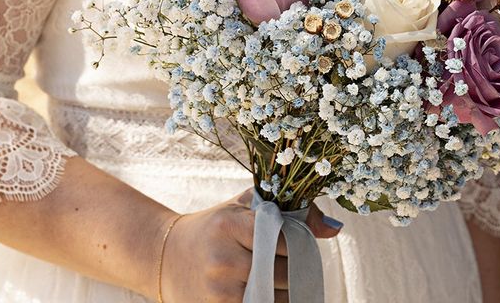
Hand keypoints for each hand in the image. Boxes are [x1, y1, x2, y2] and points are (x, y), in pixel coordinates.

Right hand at [159, 190, 342, 302]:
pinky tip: (270, 296)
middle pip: (284, 272)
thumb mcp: (243, 207)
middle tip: (296, 268)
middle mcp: (223, 257)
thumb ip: (287, 210)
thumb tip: (334, 229)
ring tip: (283, 283)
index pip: (283, 238)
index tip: (297, 245)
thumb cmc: (213, 226)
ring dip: (287, 294)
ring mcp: (218, 289)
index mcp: (230, 224)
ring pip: (276, 299)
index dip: (297, 244)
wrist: (165, 255)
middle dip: (295, 271)